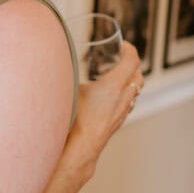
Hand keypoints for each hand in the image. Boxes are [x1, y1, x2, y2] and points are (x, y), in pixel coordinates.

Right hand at [64, 41, 142, 183]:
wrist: (81, 147)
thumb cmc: (75, 119)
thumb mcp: (71, 88)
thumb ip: (67, 74)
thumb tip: (55, 63)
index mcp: (114, 85)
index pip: (132, 61)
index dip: (130, 50)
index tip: (124, 45)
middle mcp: (124, 97)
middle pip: (138, 75)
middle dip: (132, 64)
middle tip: (122, 58)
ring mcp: (123, 111)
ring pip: (135, 90)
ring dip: (130, 80)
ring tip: (118, 76)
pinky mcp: (118, 121)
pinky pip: (128, 102)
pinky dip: (124, 94)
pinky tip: (111, 96)